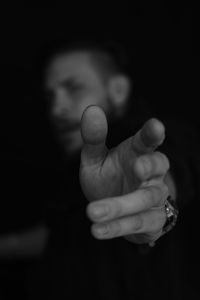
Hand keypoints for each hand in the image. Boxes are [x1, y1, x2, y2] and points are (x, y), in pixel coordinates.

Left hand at [79, 105, 168, 243]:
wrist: (113, 210)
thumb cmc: (108, 177)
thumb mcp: (96, 159)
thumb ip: (93, 138)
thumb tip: (91, 109)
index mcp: (138, 153)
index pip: (148, 140)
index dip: (152, 133)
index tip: (156, 126)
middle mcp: (150, 174)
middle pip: (158, 166)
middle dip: (150, 166)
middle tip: (137, 167)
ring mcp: (154, 197)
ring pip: (146, 199)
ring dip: (120, 206)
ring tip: (93, 211)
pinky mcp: (152, 220)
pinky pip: (138, 224)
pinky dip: (117, 227)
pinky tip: (97, 230)